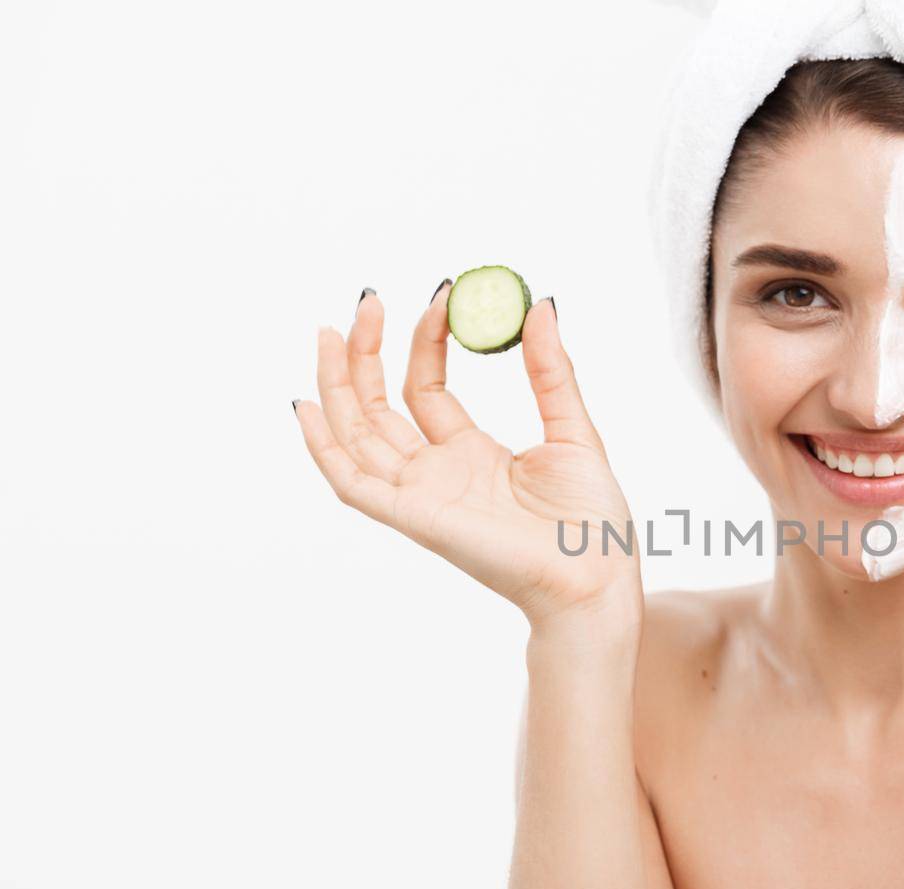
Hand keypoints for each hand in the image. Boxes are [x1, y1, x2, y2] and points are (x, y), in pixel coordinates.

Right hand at [293, 287, 639, 627]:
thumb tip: (540, 307)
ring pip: (358, 435)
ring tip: (332, 331)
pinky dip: (324, 447)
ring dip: (339, 384)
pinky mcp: (414, 518)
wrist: (596, 579)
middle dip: (366, 354)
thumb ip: (551, 372)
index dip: (425, 341)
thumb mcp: (574, 430)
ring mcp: (421, 496)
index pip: (427, 388)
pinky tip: (307, 405)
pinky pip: (353, 483)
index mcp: (472, 455)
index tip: (441, 296)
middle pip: (380, 406)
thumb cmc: (592, 524)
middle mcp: (438, 474)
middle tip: (368, 300)